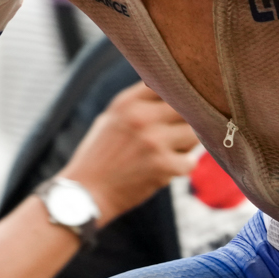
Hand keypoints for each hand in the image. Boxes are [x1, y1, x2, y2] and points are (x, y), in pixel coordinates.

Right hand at [59, 82, 199, 222]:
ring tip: (170, 151)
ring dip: (187, 144)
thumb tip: (173, 92)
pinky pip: (190, 162)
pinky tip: (166, 169)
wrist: (85, 194)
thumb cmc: (99, 156)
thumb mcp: (111, 119)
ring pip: (193, 134)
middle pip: (188, 106)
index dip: (180, 91)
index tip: (184, 99)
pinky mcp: (162, 166)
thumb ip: (139, 104)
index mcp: (127, 102)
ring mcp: (153, 141)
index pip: (168, 82)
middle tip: (180, 130)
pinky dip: (182, 167)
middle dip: (189, 118)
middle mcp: (141, 117)